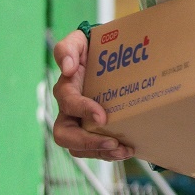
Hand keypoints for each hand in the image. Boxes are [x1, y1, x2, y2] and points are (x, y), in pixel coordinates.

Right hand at [51, 30, 133, 160]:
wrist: (105, 53)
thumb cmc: (90, 47)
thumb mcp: (77, 41)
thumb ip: (67, 49)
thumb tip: (66, 69)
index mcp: (66, 89)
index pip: (69, 104)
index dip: (83, 111)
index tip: (103, 117)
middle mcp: (69, 110)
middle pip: (65, 135)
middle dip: (88, 143)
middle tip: (112, 144)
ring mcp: (80, 121)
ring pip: (80, 147)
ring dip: (101, 153)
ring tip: (124, 151)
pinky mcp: (94, 129)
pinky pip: (95, 148)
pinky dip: (110, 152)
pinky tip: (128, 149)